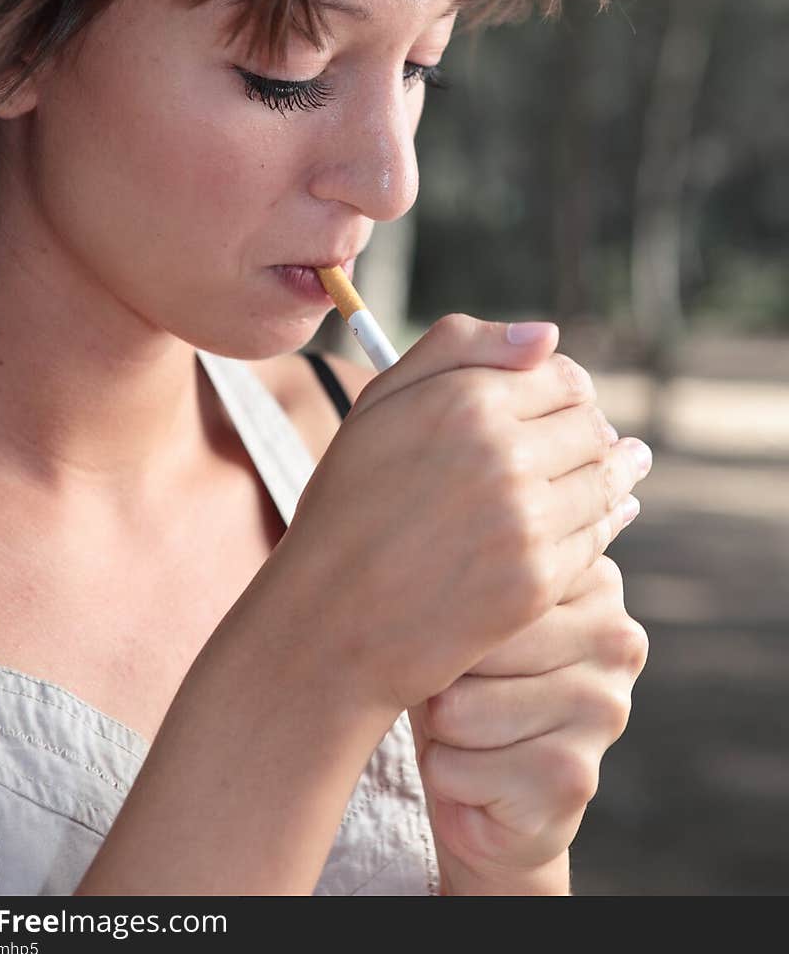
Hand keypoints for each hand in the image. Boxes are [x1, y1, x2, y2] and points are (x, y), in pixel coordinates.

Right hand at [282, 314, 644, 717]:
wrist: (330, 618)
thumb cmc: (350, 502)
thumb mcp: (380, 402)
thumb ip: (459, 345)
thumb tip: (549, 335)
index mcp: (464, 400)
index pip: (563, 377)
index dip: (566, 388)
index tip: (562, 402)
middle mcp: (502, 454)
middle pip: (591, 427)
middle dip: (589, 431)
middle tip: (591, 441)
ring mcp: (523, 522)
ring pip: (603, 482)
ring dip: (612, 474)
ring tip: (624, 468)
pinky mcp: (537, 581)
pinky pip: (595, 539)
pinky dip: (600, 526)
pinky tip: (598, 520)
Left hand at [408, 551, 649, 892]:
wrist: (493, 801)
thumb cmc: (467, 691)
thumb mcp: (469, 620)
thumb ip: (468, 589)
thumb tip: (432, 578)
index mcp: (594, 580)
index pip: (485, 582)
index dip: (440, 618)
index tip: (445, 634)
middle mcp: (616, 637)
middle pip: (471, 643)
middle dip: (436, 678)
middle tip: (459, 697)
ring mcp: (604, 707)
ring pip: (457, 708)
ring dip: (438, 733)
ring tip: (467, 737)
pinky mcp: (575, 777)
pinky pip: (456, 765)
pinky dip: (445, 777)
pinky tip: (477, 780)